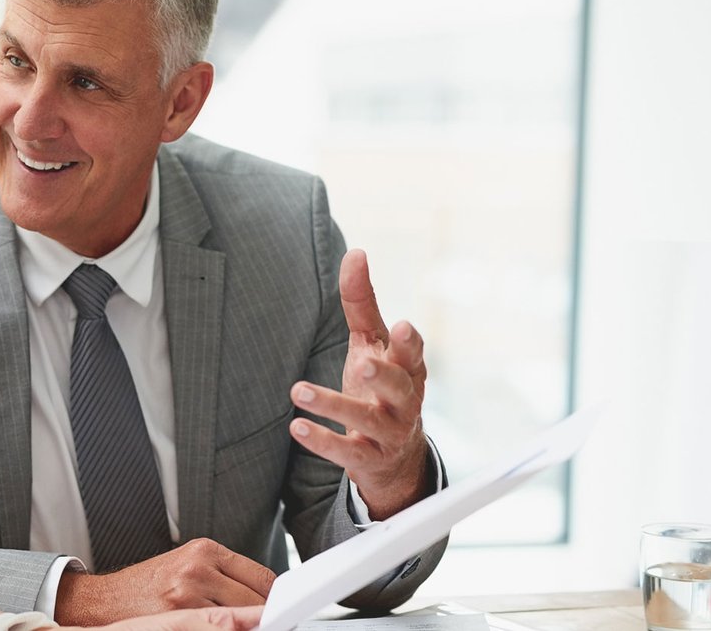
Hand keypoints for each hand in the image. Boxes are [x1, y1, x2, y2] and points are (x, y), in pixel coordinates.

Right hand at [54, 539, 274, 626]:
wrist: (103, 601)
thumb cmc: (148, 587)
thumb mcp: (186, 567)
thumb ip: (224, 577)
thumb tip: (266, 599)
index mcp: (204, 550)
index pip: (261, 576)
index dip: (277, 599)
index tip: (286, 610)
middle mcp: (198, 568)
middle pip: (256, 599)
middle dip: (266, 616)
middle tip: (272, 624)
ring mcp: (189, 593)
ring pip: (241, 617)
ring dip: (248, 626)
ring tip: (249, 628)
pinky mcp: (179, 614)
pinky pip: (220, 626)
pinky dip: (228, 630)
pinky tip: (225, 629)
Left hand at [289, 249, 429, 518]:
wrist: (393, 456)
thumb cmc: (379, 386)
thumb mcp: (372, 344)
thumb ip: (362, 302)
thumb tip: (355, 252)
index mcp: (408, 369)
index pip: (414, 353)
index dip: (410, 342)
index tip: (403, 326)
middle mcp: (404, 401)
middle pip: (400, 388)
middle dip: (383, 376)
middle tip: (363, 364)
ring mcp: (388, 432)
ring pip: (367, 420)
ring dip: (333, 405)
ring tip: (298, 391)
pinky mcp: (368, 458)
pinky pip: (347, 452)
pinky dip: (322, 441)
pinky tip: (296, 427)